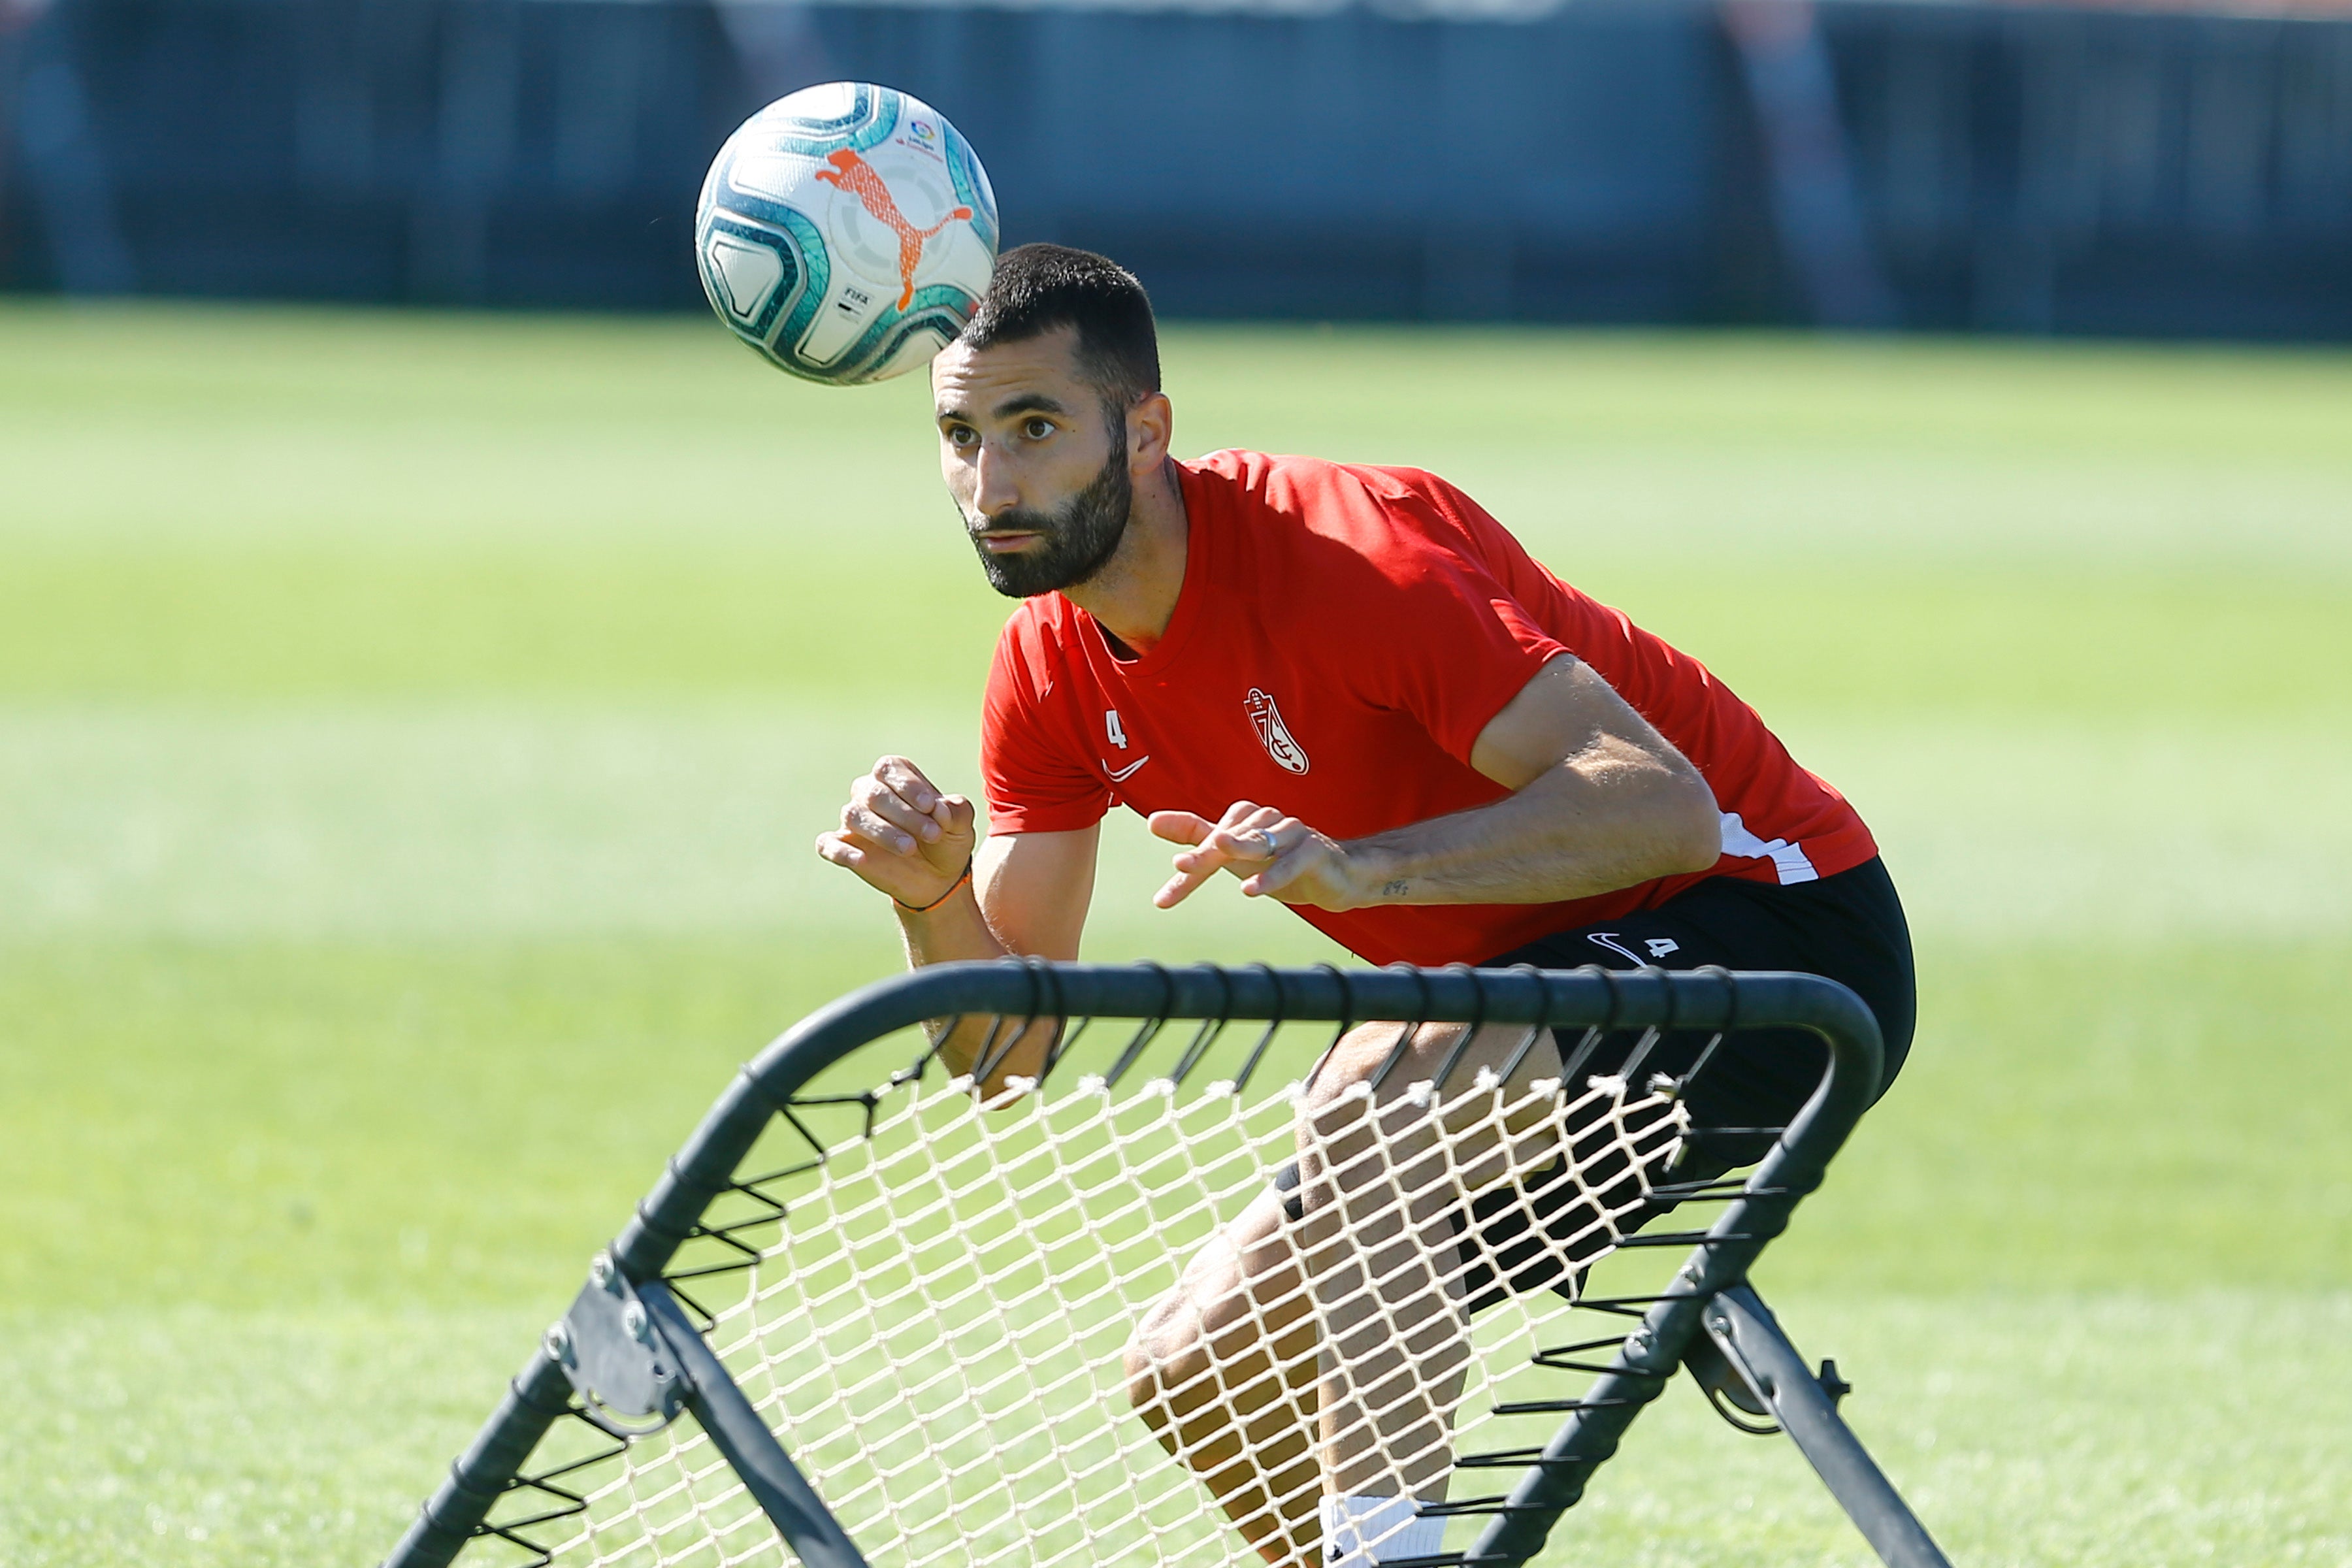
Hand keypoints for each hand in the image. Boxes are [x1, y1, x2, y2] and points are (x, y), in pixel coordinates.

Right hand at [815, 755, 978, 911]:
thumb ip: (957, 810)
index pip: (889, 769)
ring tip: (910, 848)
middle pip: (873, 792)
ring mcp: (854, 820)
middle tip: (932, 834)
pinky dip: (840, 851)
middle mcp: (869, 793)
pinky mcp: (842, 846)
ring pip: (853, 815)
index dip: (909, 786)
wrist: (938, 877)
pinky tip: (861, 860)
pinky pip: (827, 844)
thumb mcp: (961, 825)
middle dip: (905, 814)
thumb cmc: (946, 840)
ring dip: (883, 832)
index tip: (931, 807)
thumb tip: (940, 808)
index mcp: (894, 777)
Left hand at [1147, 801, 1362, 910]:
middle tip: (1180, 866)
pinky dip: (1272, 875)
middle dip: (1205, 855)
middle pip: (1229, 838)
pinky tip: (1252, 890)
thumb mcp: (1236, 856)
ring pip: (1260, 842)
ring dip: (1240, 846)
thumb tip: (1152, 821)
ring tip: (1218, 849)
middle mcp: (1266, 821)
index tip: (1163, 891)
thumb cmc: (1283, 863)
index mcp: (1245, 819)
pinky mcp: (1314, 851)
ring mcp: (1292, 833)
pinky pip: (1291, 862)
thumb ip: (1198, 838)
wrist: (1339, 877)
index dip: (1188, 861)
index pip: (1208, 837)